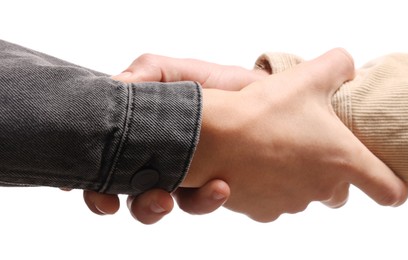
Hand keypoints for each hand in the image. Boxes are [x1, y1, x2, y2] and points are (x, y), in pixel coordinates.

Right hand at [83, 54, 266, 223]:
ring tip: (171, 197)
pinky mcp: (207, 187)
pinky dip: (204, 200)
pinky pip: (198, 204)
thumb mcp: (180, 71)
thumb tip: (116, 84)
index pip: (103, 158)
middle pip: (122, 192)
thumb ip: (148, 73)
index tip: (90, 187)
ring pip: (155, 204)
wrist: (261, 97)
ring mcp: (180, 176)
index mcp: (139, 132)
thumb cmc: (217, 84)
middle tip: (128, 201)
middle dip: (118, 202)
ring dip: (156, 206)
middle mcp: (154, 159)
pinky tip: (220, 186)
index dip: (89, 178)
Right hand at [182, 48, 407, 221]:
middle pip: (339, 191)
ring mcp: (293, 203)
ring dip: (297, 177)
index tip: (392, 185)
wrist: (213, 137)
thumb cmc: (265, 109)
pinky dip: (270, 186)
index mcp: (344, 160)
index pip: (390, 191)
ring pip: (305, 195)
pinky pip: (275, 201)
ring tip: (276, 148)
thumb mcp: (309, 75)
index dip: (395, 189)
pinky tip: (255, 165)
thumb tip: (348, 67)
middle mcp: (323, 188)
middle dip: (330, 173)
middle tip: (309, 146)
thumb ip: (339, 66)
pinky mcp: (264, 212)